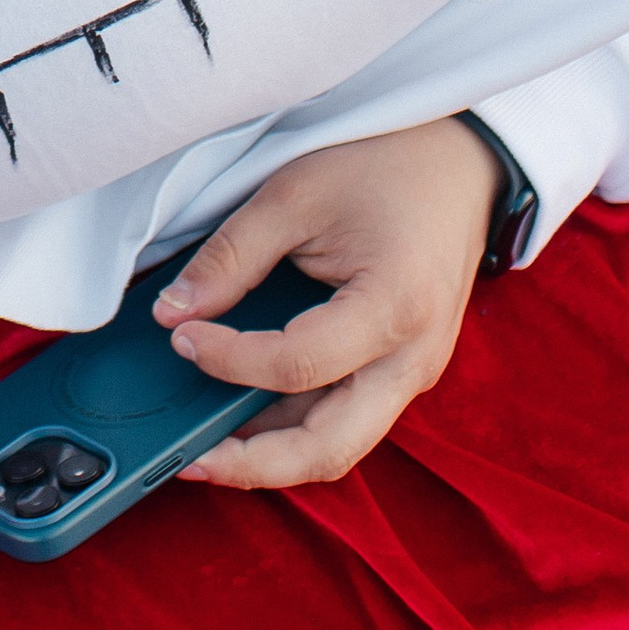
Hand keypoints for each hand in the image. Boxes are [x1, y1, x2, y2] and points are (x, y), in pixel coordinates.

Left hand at [149, 118, 500, 489]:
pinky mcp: (401, 372)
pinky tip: (244, 416)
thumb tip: (171, 312)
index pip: (298, 365)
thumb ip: (231, 258)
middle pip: (329, 447)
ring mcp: (413, 373)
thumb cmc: (381, 167)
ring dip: (272, 456)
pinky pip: (346, 419)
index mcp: (395, 307)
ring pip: (339, 446)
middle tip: (187, 460)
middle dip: (254, 464)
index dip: (229, 359)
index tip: (180, 335)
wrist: (457, 165)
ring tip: (205, 450)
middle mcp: (413, 359)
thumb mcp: (294, 195)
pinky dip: (294, 427)